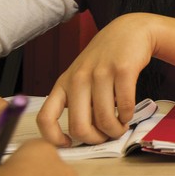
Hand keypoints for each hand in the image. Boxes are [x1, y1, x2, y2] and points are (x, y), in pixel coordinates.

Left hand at [37, 13, 158, 145]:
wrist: (129, 31)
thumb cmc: (105, 58)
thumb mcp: (81, 75)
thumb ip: (77, 99)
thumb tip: (81, 133)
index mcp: (64, 83)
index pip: (46, 117)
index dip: (54, 137)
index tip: (68, 144)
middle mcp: (79, 79)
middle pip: (79, 126)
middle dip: (95, 140)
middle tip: (105, 138)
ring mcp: (101, 74)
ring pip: (104, 120)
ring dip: (115, 130)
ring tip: (120, 127)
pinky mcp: (123, 70)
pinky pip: (124, 106)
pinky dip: (127, 116)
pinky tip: (128, 114)